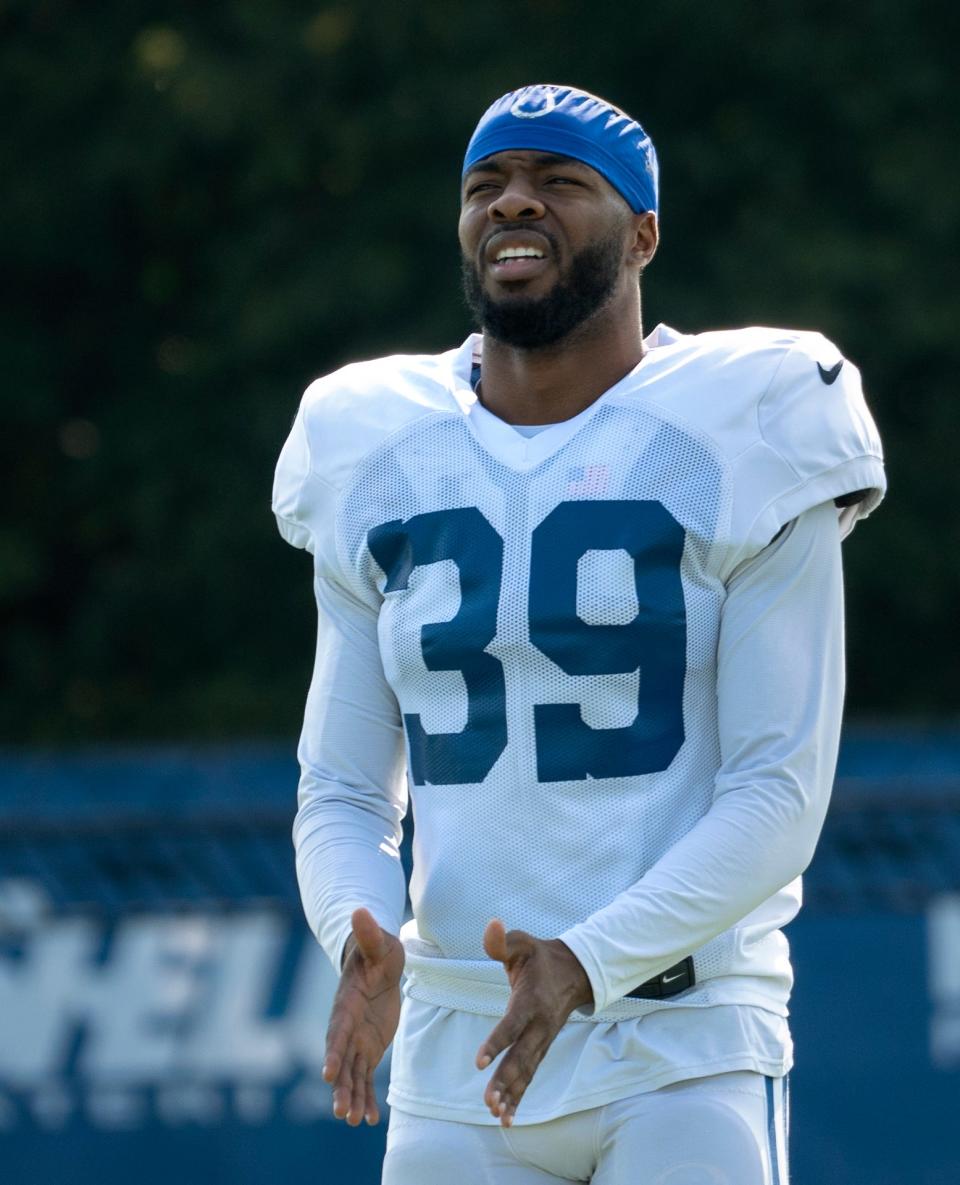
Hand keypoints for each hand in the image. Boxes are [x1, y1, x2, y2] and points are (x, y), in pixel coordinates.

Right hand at [322, 908, 403, 1125]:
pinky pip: (364, 1076)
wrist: (379, 963)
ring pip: (351, 1074)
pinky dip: (366, 1096)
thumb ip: (369, 934)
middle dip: (340, 1086)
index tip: (327, 1073)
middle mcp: (347, 1027)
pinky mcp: (367, 1048)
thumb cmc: (379, 950)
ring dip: (352, 1097)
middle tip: (341, 1111)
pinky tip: (370, 1119)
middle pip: (340, 1060)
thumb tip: (359, 910)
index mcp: (347, 1004)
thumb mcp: (379, 943)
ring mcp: (356, 1040)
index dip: (333, 1051)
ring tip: (355, 1121)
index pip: (338, 1030)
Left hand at [476, 919, 592, 1125]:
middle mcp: (539, 1025)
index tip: (479, 1062)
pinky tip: (506, 1118)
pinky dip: (519, 1097)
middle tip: (488, 1101)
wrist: (575, 972)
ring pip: (527, 1071)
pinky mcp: (542, 1048)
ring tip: (496, 1115)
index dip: (496, 1042)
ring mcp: (543, 1039)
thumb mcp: (522, 942)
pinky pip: (530, 1075)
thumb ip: (502, 939)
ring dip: (512, 1094)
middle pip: (521, 1057)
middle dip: (505, 1080)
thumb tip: (491, 925)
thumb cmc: (540, 956)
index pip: (512, 1024)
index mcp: (531, 1000)